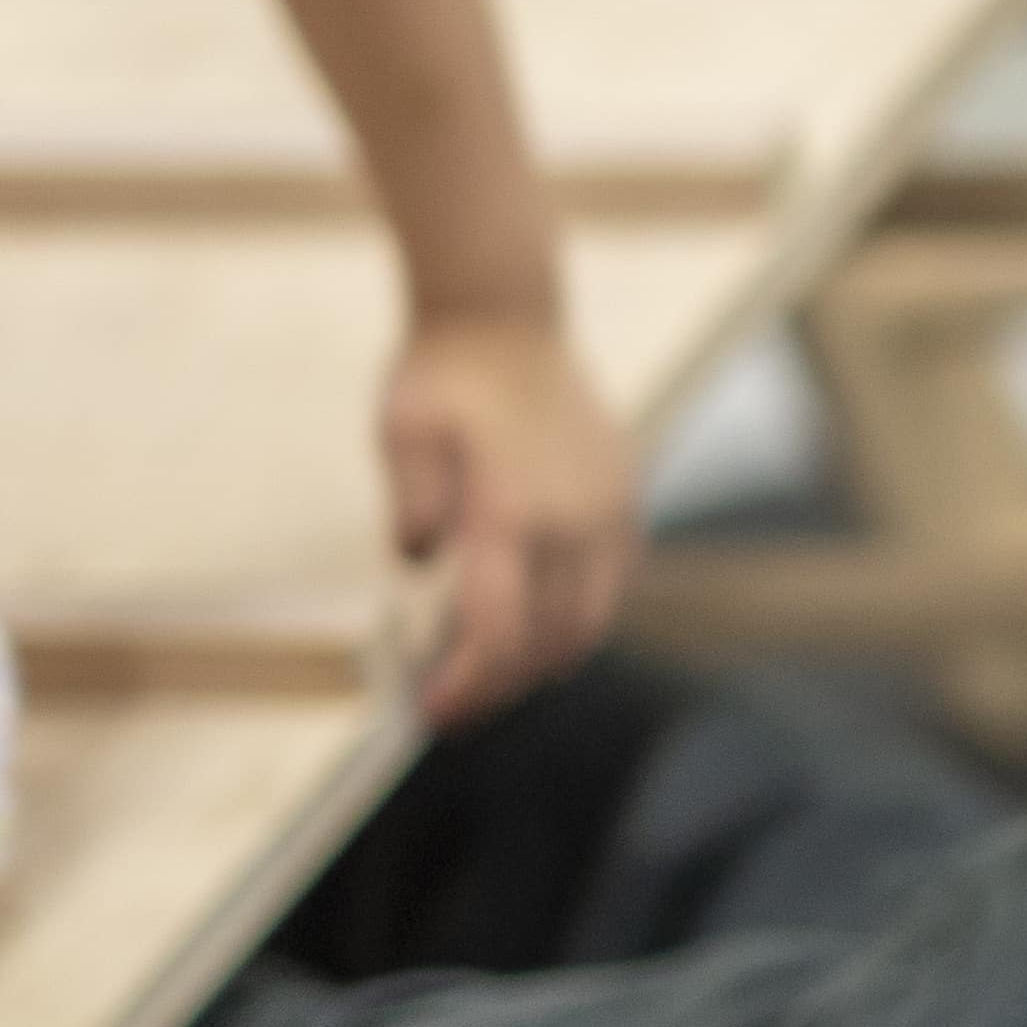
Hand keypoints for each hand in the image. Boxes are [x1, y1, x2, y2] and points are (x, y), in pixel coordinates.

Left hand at [375, 311, 636, 720]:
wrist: (506, 313)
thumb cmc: (444, 373)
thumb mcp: (402, 433)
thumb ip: (412, 505)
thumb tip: (419, 563)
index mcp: (513, 511)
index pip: (498, 631)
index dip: (467, 684)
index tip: (431, 712)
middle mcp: (573, 518)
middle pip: (548, 640)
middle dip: (500, 685)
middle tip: (454, 707)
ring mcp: (608, 508)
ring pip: (592, 619)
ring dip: (544, 659)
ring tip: (498, 675)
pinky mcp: (624, 495)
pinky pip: (615, 580)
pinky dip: (579, 617)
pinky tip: (542, 622)